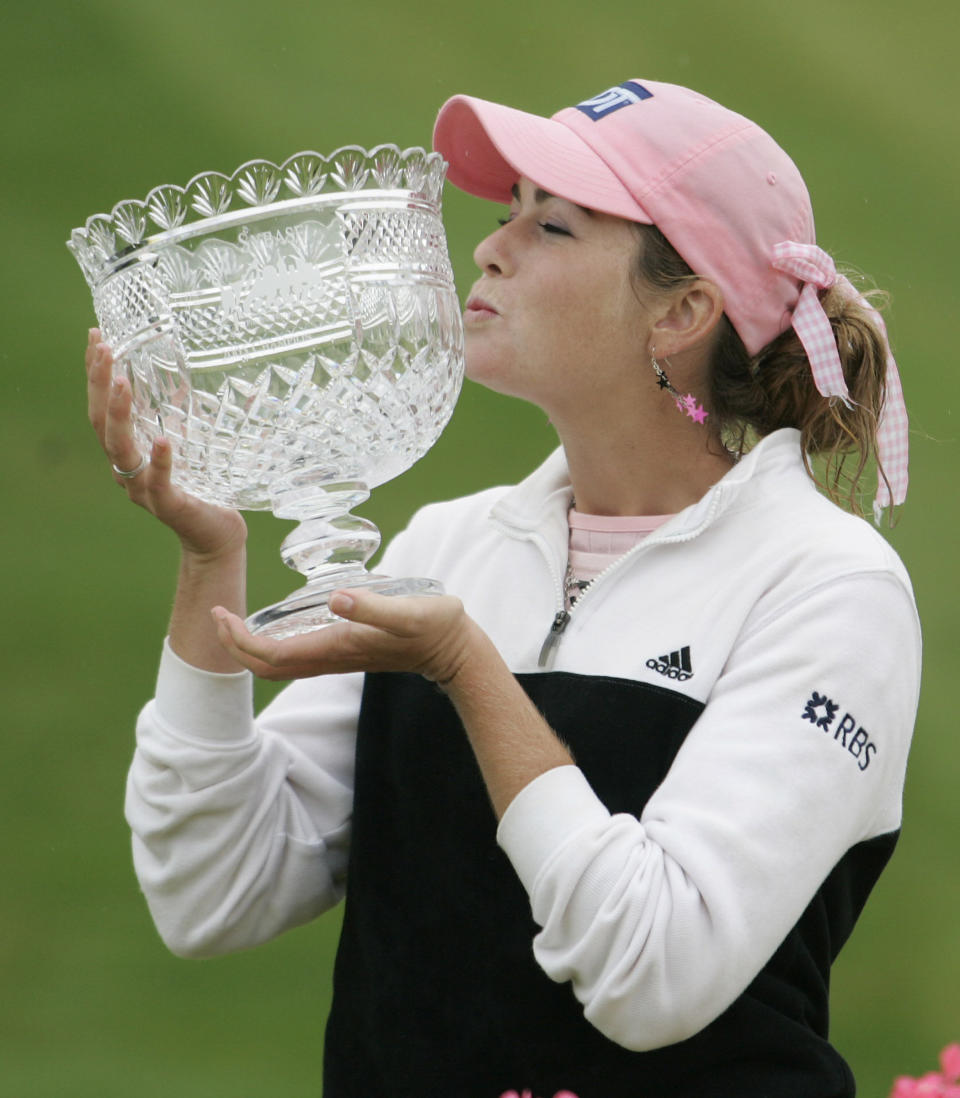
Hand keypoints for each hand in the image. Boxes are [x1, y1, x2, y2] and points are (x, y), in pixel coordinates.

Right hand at [85, 329, 246, 560]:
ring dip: (119, 414)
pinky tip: (161, 440)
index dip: (96, 373)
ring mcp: (143, 489)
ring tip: (123, 382)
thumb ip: (180, 414)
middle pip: (100, 423)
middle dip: (100, 384)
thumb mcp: (189, 441)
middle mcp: (126, 469)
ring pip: (119, 451)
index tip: (96, 336)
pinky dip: (160, 461)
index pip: (101, 407)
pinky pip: (158, 483)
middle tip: (104, 348)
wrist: (216, 533)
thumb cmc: (201, 485)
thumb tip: (186, 375)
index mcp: (127, 451)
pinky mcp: (168, 506)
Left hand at [211, 588, 476, 684]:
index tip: (222, 614)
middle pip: (267, 666)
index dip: (241, 640)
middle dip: (235, 645)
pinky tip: (272, 620)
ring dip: (250, 645)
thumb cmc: (435, 628)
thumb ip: (373, 607)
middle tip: (218, 613)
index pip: (272, 655)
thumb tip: (335, 598)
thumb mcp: (410, 612)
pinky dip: (271, 642)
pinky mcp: (344, 649)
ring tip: (233, 618)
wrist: (455, 650)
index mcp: (337, 647)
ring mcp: (337, 656)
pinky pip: (295, 654)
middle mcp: (330, 656)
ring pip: (279, 662)